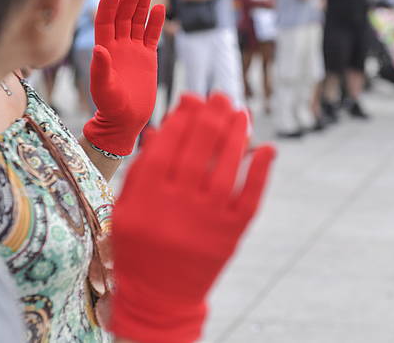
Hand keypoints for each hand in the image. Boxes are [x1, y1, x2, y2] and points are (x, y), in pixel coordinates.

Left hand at [83, 0, 165, 155]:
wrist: (126, 120)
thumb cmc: (110, 107)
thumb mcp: (103, 89)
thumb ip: (100, 69)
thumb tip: (99, 48)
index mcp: (104, 49)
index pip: (105, 21)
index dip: (109, 4)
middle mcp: (117, 46)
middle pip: (122, 17)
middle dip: (127, 0)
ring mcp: (133, 50)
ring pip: (137, 22)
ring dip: (141, 6)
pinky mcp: (147, 57)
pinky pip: (151, 36)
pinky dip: (155, 23)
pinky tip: (160, 9)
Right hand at [109, 93, 275, 342]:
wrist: (158, 298)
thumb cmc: (138, 248)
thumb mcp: (126, 210)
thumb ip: (142, 170)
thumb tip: (164, 126)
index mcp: (146, 200)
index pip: (166, 149)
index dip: (181, 120)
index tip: (192, 99)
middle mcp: (177, 208)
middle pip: (197, 152)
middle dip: (210, 118)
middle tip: (220, 96)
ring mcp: (207, 221)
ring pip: (225, 169)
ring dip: (235, 136)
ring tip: (240, 112)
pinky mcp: (230, 234)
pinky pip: (249, 198)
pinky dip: (260, 172)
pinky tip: (267, 148)